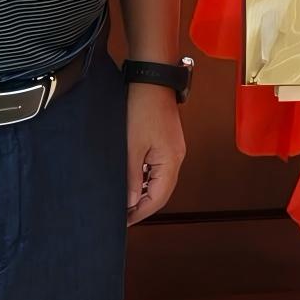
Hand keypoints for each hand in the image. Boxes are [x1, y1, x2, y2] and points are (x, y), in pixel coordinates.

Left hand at [126, 84, 186, 222]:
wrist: (151, 78)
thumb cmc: (142, 107)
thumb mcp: (131, 146)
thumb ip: (131, 176)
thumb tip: (130, 200)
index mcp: (171, 161)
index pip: (158, 198)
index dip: (141, 212)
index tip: (125, 221)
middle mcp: (176, 158)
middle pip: (162, 192)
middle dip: (143, 205)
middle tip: (123, 215)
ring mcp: (173, 149)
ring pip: (160, 181)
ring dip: (144, 192)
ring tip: (125, 201)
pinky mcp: (167, 141)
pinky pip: (158, 168)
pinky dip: (146, 178)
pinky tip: (133, 180)